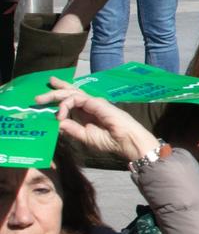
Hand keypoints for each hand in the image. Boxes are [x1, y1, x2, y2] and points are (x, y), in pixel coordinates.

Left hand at [43, 82, 158, 163]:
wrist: (126, 141)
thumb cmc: (110, 141)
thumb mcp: (84, 136)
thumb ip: (71, 128)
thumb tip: (56, 122)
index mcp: (87, 113)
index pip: (71, 100)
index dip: (59, 96)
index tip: (44, 100)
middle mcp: (89, 105)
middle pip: (70, 92)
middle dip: (54, 91)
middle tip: (37, 96)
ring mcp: (93, 102)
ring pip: (71, 93)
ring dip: (55, 96)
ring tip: (40, 100)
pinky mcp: (96, 102)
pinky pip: (76, 99)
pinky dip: (65, 105)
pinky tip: (60, 114)